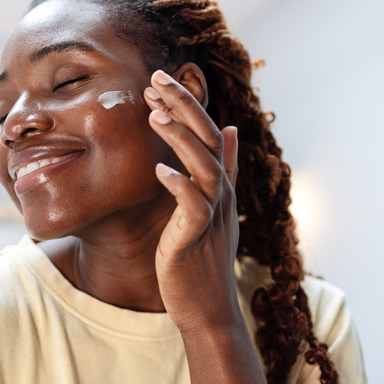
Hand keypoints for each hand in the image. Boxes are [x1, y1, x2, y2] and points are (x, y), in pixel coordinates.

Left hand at [144, 68, 239, 332]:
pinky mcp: (197, 237)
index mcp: (220, 183)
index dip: (187, 104)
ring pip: (203, 166)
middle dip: (183, 105)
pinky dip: (179, 185)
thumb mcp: (212, 207)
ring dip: (180, 138)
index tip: (160, 80)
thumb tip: (230, 128)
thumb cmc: (203, 256)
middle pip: (208, 139)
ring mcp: (212, 214)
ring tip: (154, 113)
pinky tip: (159, 170)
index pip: (208, 132)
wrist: (207, 306)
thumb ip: (220, 168)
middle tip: (156, 77)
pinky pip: (192, 206)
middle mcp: (220, 193)